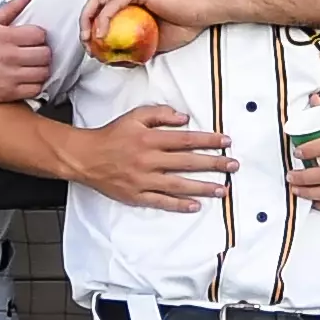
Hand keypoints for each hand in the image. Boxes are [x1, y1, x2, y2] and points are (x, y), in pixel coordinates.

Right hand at [0, 0, 51, 102]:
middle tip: (37, 52)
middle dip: (43, 52)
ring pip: (43, 72)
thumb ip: (11, 8)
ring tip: (35, 65)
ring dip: (42, 68)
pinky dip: (36, 84)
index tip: (34, 39)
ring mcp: (11, 76)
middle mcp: (10, 56)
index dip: (40, 36)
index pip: (40, 35)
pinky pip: (36, 89)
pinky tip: (30, 78)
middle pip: (45, 54)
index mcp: (6, 37)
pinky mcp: (10, 92)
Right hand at [73, 105, 236, 212]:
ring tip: (223, 189)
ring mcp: (143, 180)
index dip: (208, 140)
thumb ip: (159, 114)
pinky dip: (179, 205)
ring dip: (203, 187)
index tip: (226, 142)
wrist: (85, 157)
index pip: (186, 139)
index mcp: (150, 139)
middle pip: (188, 162)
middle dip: (214, 164)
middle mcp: (149, 160)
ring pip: (179, 185)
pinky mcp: (136, 195)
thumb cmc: (112, 135)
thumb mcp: (134, 116)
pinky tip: (195, 206)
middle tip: (233, 166)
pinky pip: (161, 201)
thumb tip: (184, 118)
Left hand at [80, 0, 218, 55]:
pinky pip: (115, 3)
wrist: (202, 13)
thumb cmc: (183, 26)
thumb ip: (134, 51)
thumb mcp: (152, 46)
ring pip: (99, 0)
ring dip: (88, 20)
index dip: (92, 30)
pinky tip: (102, 34)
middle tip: (85, 44)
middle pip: (95, 4)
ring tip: (89, 39)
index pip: (102, 13)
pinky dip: (104, 18)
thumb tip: (115, 62)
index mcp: (130, 5)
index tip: (92, 50)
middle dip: (84, 24)